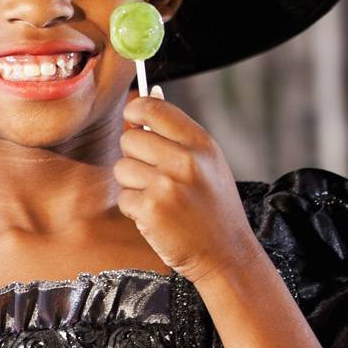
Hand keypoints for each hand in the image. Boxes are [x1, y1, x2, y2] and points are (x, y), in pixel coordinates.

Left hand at [114, 89, 264, 284]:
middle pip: (130, 139)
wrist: (225, 251)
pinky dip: (135, 208)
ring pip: (122, 168)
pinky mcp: (151, 209)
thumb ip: (175, 134)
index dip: (135, 110)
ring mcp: (166, 185)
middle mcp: (185, 160)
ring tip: (159, 197)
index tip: (133, 118)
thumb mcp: (206, 162)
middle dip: (134, 156)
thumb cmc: (213, 204)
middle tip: (154, 174)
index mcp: (200, 143)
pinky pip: (124, 197)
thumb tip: (144, 97)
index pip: (153, 108)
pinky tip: (157, 216)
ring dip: (133, 184)